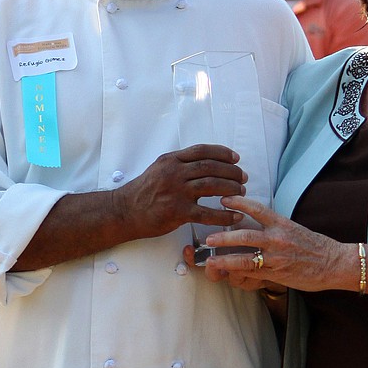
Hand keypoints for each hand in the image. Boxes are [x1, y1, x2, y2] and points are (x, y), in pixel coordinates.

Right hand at [117, 145, 246, 240]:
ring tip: (242, 192)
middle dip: (231, 171)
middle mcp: (174, 172)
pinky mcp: (178, 212)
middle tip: (244, 177)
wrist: (124, 211)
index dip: (222, 153)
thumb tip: (203, 164)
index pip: (202, 151)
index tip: (236, 158)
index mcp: (171, 160)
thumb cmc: (142, 192)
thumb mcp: (159, 169)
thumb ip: (179, 165)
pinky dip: (224, 215)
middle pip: (211, 167)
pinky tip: (235, 216)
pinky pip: (207, 213)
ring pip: (212, 185)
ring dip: (231, 189)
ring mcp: (176, 192)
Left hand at [198, 195, 351, 292]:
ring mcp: (276, 258)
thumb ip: (275, 227)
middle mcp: (277, 238)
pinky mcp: (276, 274)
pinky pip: (252, 274)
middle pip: (244, 234)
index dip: (238, 203)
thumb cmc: (316, 247)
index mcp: (282, 223)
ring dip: (224, 258)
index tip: (224, 200)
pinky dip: (238, 274)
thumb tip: (257, 224)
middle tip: (209, 238)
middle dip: (224, 236)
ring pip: (244, 258)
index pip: (256, 209)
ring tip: (210, 259)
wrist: (334, 263)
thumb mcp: (295, 229)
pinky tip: (226, 273)